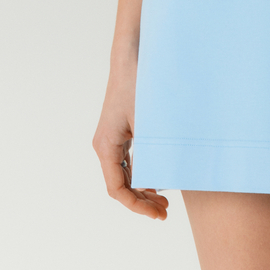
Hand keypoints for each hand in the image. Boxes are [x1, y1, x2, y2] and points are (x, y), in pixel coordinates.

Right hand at [92, 68, 168, 219]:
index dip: (137, 206)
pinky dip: (142, 172)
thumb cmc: (140, 85)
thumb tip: (163, 180)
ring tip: (164, 201)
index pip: (117, 189)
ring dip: (142, 188)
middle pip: (120, 184)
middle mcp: (105, 145)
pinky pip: (128, 160)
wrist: (133, 55)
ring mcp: (112, 137)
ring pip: (125, 173)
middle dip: (142, 201)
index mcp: (106, 146)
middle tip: (165, 212)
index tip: (157, 214)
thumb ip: (152, 152)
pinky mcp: (121, 130)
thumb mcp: (149, 122)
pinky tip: (158, 178)